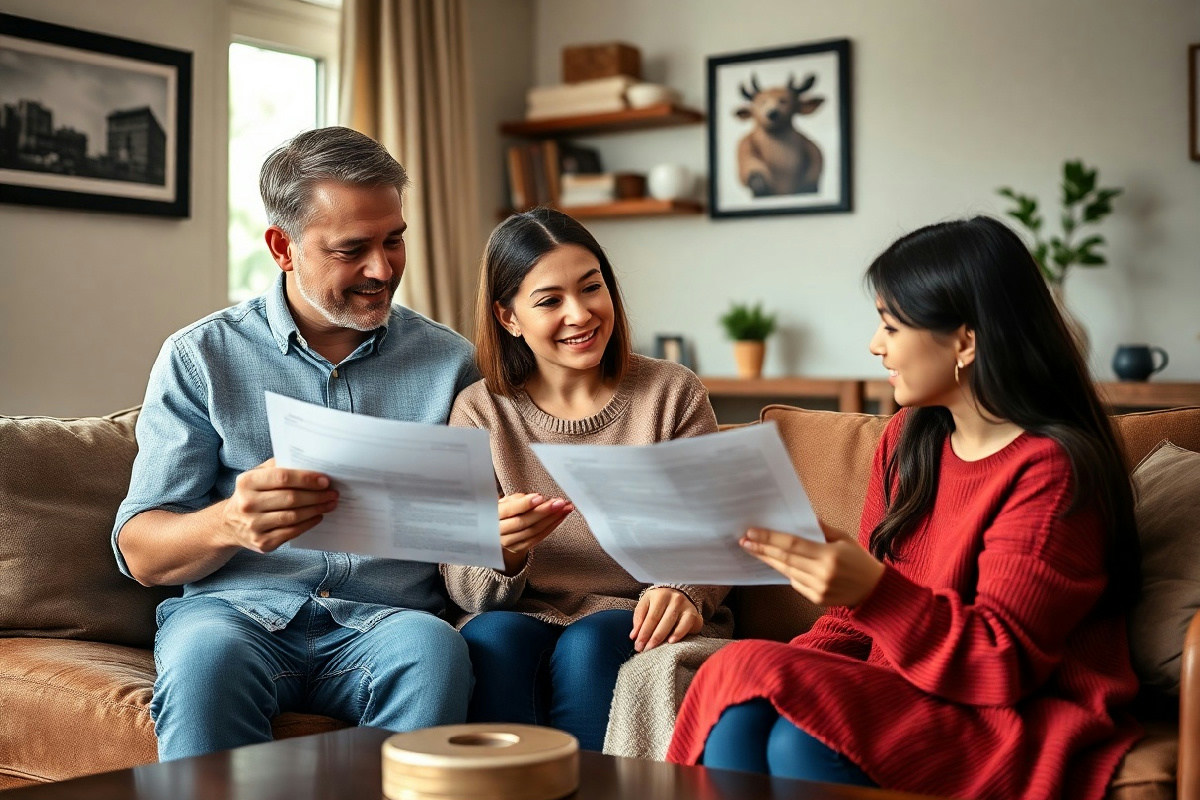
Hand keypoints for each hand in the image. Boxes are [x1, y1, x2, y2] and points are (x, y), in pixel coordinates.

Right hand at [219, 458, 337, 553]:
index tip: (325, 480)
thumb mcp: (257, 475)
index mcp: (246, 482)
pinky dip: (308, 524)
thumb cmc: (252, 494)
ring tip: (330, 504)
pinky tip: (317, 516)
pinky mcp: (262, 542)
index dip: (306, 479)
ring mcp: (254, 525)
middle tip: (333, 493)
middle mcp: (247, 504)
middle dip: (317, 495)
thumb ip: (278, 466)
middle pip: (291, 498)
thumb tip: (309, 461)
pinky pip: (291, 532)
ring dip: (316, 509)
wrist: (229, 524)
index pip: (282, 477)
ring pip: (293, 517)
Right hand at [498, 493, 572, 574]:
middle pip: (523, 522)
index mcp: (491, 515)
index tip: (540, 497)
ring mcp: (509, 542)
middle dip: (544, 511)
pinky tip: (560, 517)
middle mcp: (499, 531)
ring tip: (565, 508)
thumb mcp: (504, 501)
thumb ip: (517, 499)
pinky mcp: (519, 548)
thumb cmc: (503, 512)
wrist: (496, 532)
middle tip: (559, 502)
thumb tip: (535, 498)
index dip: (525, 504)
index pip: (509, 510)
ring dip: (552, 519)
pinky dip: (551, 527)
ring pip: (533, 531)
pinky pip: (538, 537)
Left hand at [630, 587, 702, 652]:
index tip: (637, 645)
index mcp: (657, 595)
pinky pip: (684, 624)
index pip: (648, 617)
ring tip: (652, 648)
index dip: (642, 632)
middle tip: (643, 650)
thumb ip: (639, 619)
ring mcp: (682, 604)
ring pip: (668, 622)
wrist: (682, 597)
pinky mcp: (692, 613)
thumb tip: (634, 636)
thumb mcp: (648, 606)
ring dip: (659, 637)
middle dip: (648, 636)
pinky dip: (677, 633)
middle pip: (656, 619)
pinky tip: (671, 641)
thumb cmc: (661, 605)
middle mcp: (670, 597)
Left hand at [740, 526, 884, 607]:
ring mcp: (818, 589)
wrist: (875, 591)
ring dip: (769, 560)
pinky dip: (787, 572)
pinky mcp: (816, 599)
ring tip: (754, 550)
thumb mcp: (844, 538)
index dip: (769, 538)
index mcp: (829, 555)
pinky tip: (778, 563)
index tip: (751, 533)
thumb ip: (821, 529)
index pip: (792, 544)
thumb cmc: (859, 560)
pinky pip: (795, 583)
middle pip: (784, 559)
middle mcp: (821, 574)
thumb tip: (800, 516)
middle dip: (761, 549)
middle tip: (744, 541)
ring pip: (786, 572)